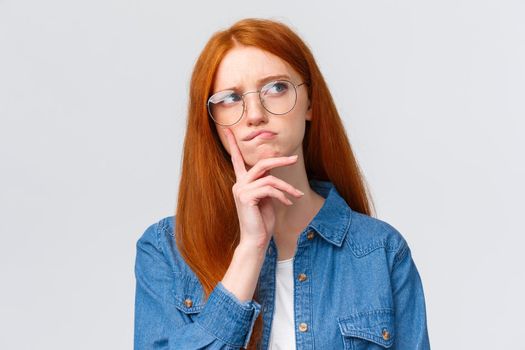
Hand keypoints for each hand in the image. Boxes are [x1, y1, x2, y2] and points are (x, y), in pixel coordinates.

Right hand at [223, 128, 304, 249]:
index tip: (227, 129)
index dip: (232, 143)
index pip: (236, 159)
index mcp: (242, 182)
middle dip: (280, 160)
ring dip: (287, 187)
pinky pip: (270, 188)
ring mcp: (241, 189)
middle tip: (294, 159)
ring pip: (270, 178)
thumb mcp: (266, 198)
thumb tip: (273, 171)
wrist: (256, 240)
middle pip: (262, 163)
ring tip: (296, 195)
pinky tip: (288, 203)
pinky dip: (282, 195)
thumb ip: (266, 183)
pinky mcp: (246, 197)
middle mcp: (239, 183)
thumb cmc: (262, 221)